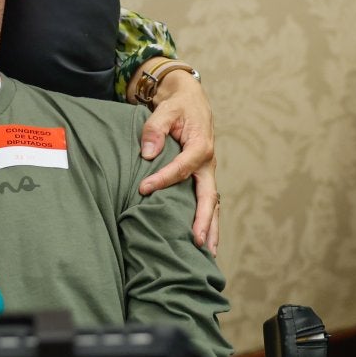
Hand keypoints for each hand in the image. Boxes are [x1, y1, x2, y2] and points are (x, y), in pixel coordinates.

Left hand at [136, 73, 219, 255]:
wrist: (191, 101)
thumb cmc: (178, 107)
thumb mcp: (166, 110)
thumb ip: (155, 129)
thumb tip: (148, 153)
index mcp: (201, 146)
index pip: (182, 169)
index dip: (163, 180)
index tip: (143, 189)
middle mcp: (207, 164)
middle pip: (209, 197)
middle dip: (204, 220)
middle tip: (197, 242)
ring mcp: (206, 174)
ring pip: (212, 205)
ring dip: (210, 229)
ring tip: (208, 254)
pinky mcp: (201, 179)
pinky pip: (206, 203)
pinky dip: (207, 222)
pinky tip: (203, 242)